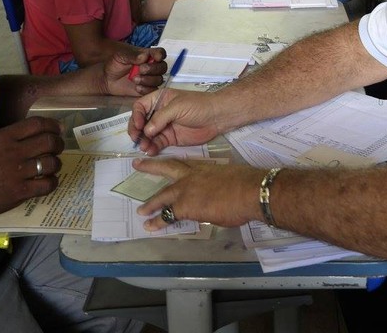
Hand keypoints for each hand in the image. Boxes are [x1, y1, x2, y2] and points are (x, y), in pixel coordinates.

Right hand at [0, 117, 65, 216]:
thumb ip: (15, 136)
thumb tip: (42, 131)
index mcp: (5, 137)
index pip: (37, 124)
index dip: (53, 125)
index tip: (59, 129)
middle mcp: (14, 152)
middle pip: (49, 142)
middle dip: (59, 144)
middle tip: (58, 148)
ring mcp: (18, 173)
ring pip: (52, 163)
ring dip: (56, 163)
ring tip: (52, 165)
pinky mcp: (21, 191)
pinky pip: (48, 184)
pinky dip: (53, 182)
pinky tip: (48, 181)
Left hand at [105, 47, 166, 95]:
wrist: (107, 78)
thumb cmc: (115, 64)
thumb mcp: (121, 56)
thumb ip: (133, 56)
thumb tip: (145, 56)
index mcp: (148, 56)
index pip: (160, 53)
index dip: (160, 55)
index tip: (156, 57)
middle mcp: (152, 67)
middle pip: (162, 67)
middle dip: (153, 69)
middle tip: (141, 69)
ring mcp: (150, 78)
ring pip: (159, 80)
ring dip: (148, 80)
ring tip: (134, 79)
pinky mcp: (146, 89)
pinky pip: (152, 90)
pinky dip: (146, 89)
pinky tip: (136, 87)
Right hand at [128, 89, 222, 153]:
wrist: (216, 117)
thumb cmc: (197, 106)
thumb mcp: (177, 107)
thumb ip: (160, 118)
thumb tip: (146, 131)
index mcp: (159, 100)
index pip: (140, 107)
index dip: (136, 116)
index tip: (139, 126)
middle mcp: (159, 113)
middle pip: (141, 122)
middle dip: (137, 131)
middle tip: (136, 139)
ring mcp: (164, 126)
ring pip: (148, 135)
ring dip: (144, 141)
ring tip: (145, 148)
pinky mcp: (171, 138)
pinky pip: (158, 143)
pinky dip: (153, 148)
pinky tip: (151, 151)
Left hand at [133, 159, 264, 229]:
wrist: (249, 192)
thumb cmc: (246, 184)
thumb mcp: (228, 178)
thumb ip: (217, 186)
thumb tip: (217, 196)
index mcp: (204, 168)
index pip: (184, 164)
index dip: (174, 162)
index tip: (166, 160)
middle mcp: (192, 176)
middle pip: (167, 169)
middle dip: (151, 167)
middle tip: (137, 164)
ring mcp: (186, 190)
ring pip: (163, 196)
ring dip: (151, 204)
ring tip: (141, 210)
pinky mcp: (185, 206)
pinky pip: (167, 216)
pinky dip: (158, 222)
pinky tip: (150, 226)